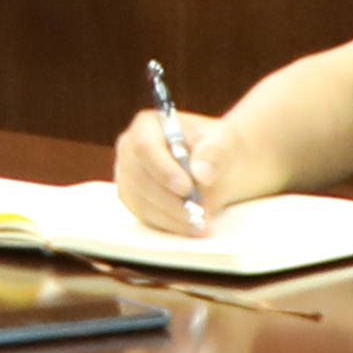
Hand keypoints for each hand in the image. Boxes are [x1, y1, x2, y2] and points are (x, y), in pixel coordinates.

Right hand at [113, 105, 231, 235]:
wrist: (217, 167)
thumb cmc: (218, 148)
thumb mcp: (224, 141)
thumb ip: (214, 152)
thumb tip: (202, 174)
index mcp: (147, 125)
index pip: (145, 146)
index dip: (162, 169)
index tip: (186, 188)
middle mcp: (129, 149)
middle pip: (139, 178)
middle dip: (170, 201)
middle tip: (200, 214)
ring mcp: (127, 176)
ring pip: (140, 201)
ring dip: (172, 217)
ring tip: (202, 224)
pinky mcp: (132, 199)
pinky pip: (145, 216)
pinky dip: (169, 225)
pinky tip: (192, 227)